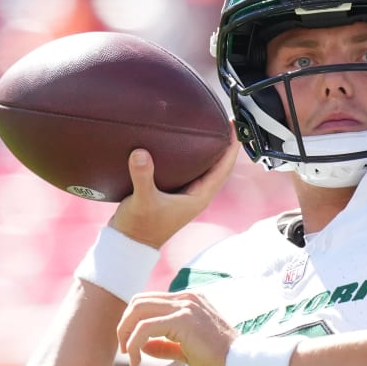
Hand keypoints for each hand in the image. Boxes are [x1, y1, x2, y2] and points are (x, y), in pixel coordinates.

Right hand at [109, 141, 238, 247]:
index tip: (236, 129)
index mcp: (198, 198)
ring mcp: (186, 195)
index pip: (223, 170)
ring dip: (211, 151)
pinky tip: (187, 144)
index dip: (231, 149)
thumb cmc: (139, 226)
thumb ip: (142, 176)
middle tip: (228, 122)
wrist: (129, 243)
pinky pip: (191, 171)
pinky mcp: (174, 193)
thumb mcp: (142, 200)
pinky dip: (193, 157)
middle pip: (219, 167)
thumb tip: (141, 153)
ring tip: (212, 128)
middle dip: (225, 146)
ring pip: (206, 169)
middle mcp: (196, 196)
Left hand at [117, 290, 236, 365]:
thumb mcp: (188, 350)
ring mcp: (185, 306)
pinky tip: (137, 360)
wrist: (241, 365)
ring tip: (129, 356)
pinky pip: (145, 327)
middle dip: (125, 325)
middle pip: (138, 301)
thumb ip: (166, 344)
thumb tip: (142, 346)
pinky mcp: (183, 320)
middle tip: (125, 349)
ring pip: (138, 311)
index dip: (133, 322)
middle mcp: (187, 298)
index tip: (131, 345)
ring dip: (126, 334)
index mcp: (190, 301)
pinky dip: (134, 343)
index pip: (149, 301)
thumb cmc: (219, 361)